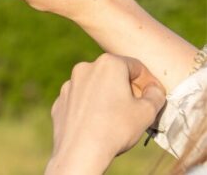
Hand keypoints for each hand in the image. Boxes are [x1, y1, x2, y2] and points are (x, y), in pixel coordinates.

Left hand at [45, 54, 165, 174]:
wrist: (80, 151)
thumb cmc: (116, 128)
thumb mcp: (147, 111)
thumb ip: (156, 94)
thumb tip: (153, 89)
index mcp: (108, 64)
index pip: (136, 67)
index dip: (149, 82)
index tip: (153, 97)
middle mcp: (85, 68)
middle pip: (114, 74)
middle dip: (127, 88)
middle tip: (137, 108)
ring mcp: (69, 85)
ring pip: (95, 87)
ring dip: (107, 97)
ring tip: (117, 117)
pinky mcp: (60, 101)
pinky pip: (81, 101)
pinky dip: (90, 108)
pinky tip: (97, 123)